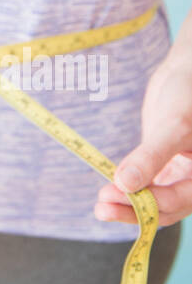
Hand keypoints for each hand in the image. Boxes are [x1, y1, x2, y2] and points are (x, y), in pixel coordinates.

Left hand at [95, 53, 191, 226]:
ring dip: (129, 205)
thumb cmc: (188, 95)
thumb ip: (152, 155)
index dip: (146, 204)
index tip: (113, 195)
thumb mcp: (174, 124)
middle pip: (166, 207)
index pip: (178, 201)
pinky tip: (110, 192)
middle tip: (101, 208)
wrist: (186, 74)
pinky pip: (149, 186)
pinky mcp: (165, 167)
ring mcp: (181, 175)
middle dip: (134, 209)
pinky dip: (131, 190)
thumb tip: (125, 184)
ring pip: (156, 200)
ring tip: (101, 207)